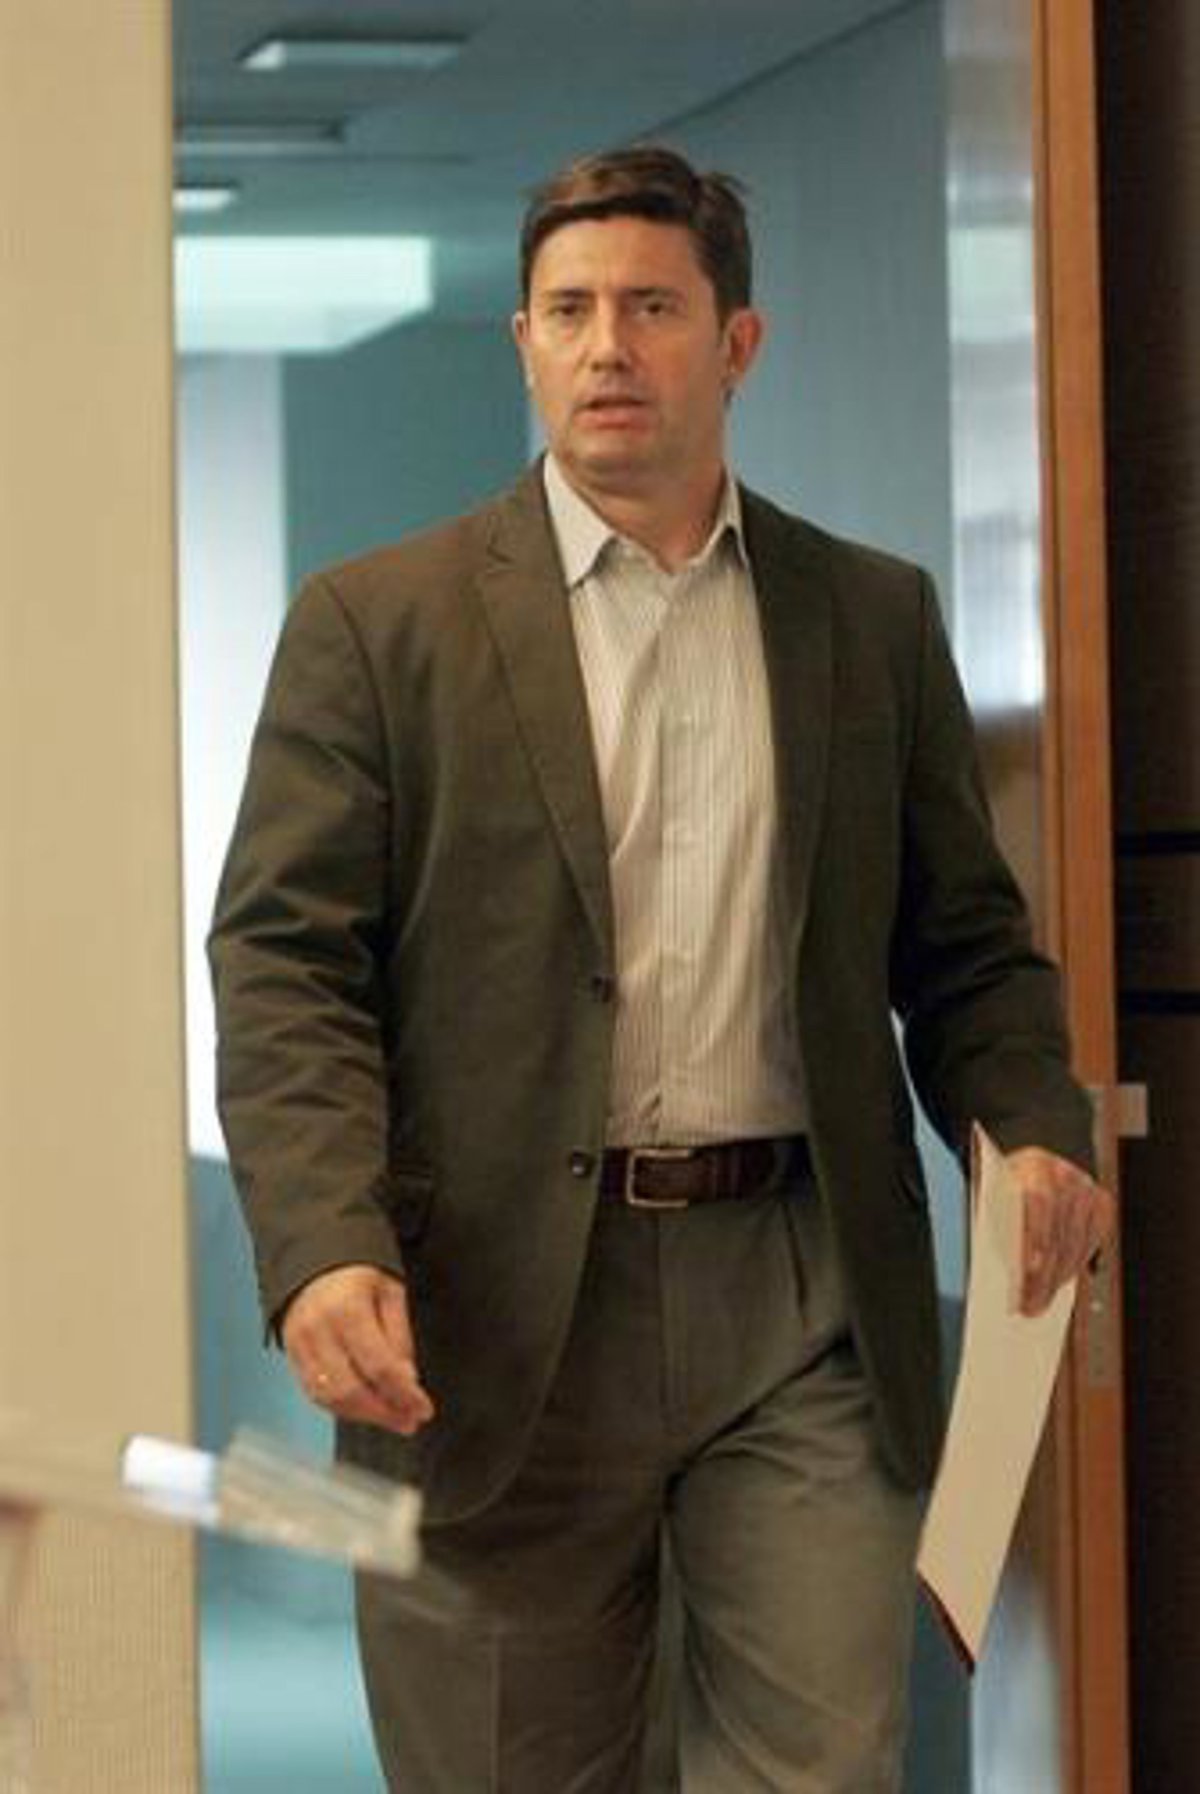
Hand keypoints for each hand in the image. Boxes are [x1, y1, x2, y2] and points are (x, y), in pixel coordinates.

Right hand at [281, 1264, 434, 1434]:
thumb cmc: (358, 1270)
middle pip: (351, 1389)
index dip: (404, 1394)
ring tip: (391, 1418)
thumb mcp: (391, 1291)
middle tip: (409, 1421)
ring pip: (329, 1397)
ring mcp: (300, 1344)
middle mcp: (319, 1330)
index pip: (379, 1366)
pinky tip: (364, 1409)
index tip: (424, 1409)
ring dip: (363, 1415)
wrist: (315, 1252)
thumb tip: (407, 1380)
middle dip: (384, 1412)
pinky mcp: (290, 1353)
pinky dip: (340, 1407)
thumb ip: (399, 1336)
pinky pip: (314, 1392)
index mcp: (348, 1309)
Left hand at [1005, 1147, 1115, 1316]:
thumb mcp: (993, 1196)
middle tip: (1030, 1306)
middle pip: (1058, 1231)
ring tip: (1041, 1302)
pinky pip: (1091, 1240)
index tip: (1029, 1269)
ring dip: (1059, 1277)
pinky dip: (1077, 1263)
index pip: (1039, 1200)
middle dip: (1044, 1274)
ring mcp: (1085, 1187)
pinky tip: (1062, 1280)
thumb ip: (1001, 1226)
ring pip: (1075, 1243)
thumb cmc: (1003, 1186)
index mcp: (1033, 1164)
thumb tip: (1011, 1275)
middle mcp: (1065, 1173)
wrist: (1024, 1156)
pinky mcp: (1100, 1201)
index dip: (1036, 1236)